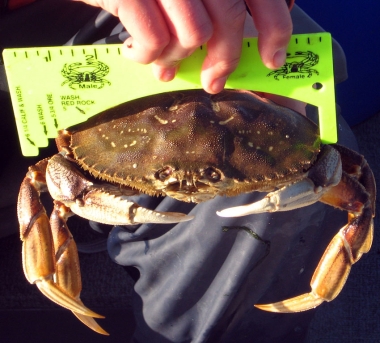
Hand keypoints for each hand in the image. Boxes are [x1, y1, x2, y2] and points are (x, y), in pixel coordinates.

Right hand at [77, 0, 292, 93]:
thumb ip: (209, 8)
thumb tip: (230, 50)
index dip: (275, 27)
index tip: (273, 58)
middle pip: (230, 18)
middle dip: (225, 60)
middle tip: (213, 83)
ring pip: (194, 34)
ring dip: (177, 57)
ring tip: (162, 63)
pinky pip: (155, 41)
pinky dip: (147, 56)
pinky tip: (135, 53)